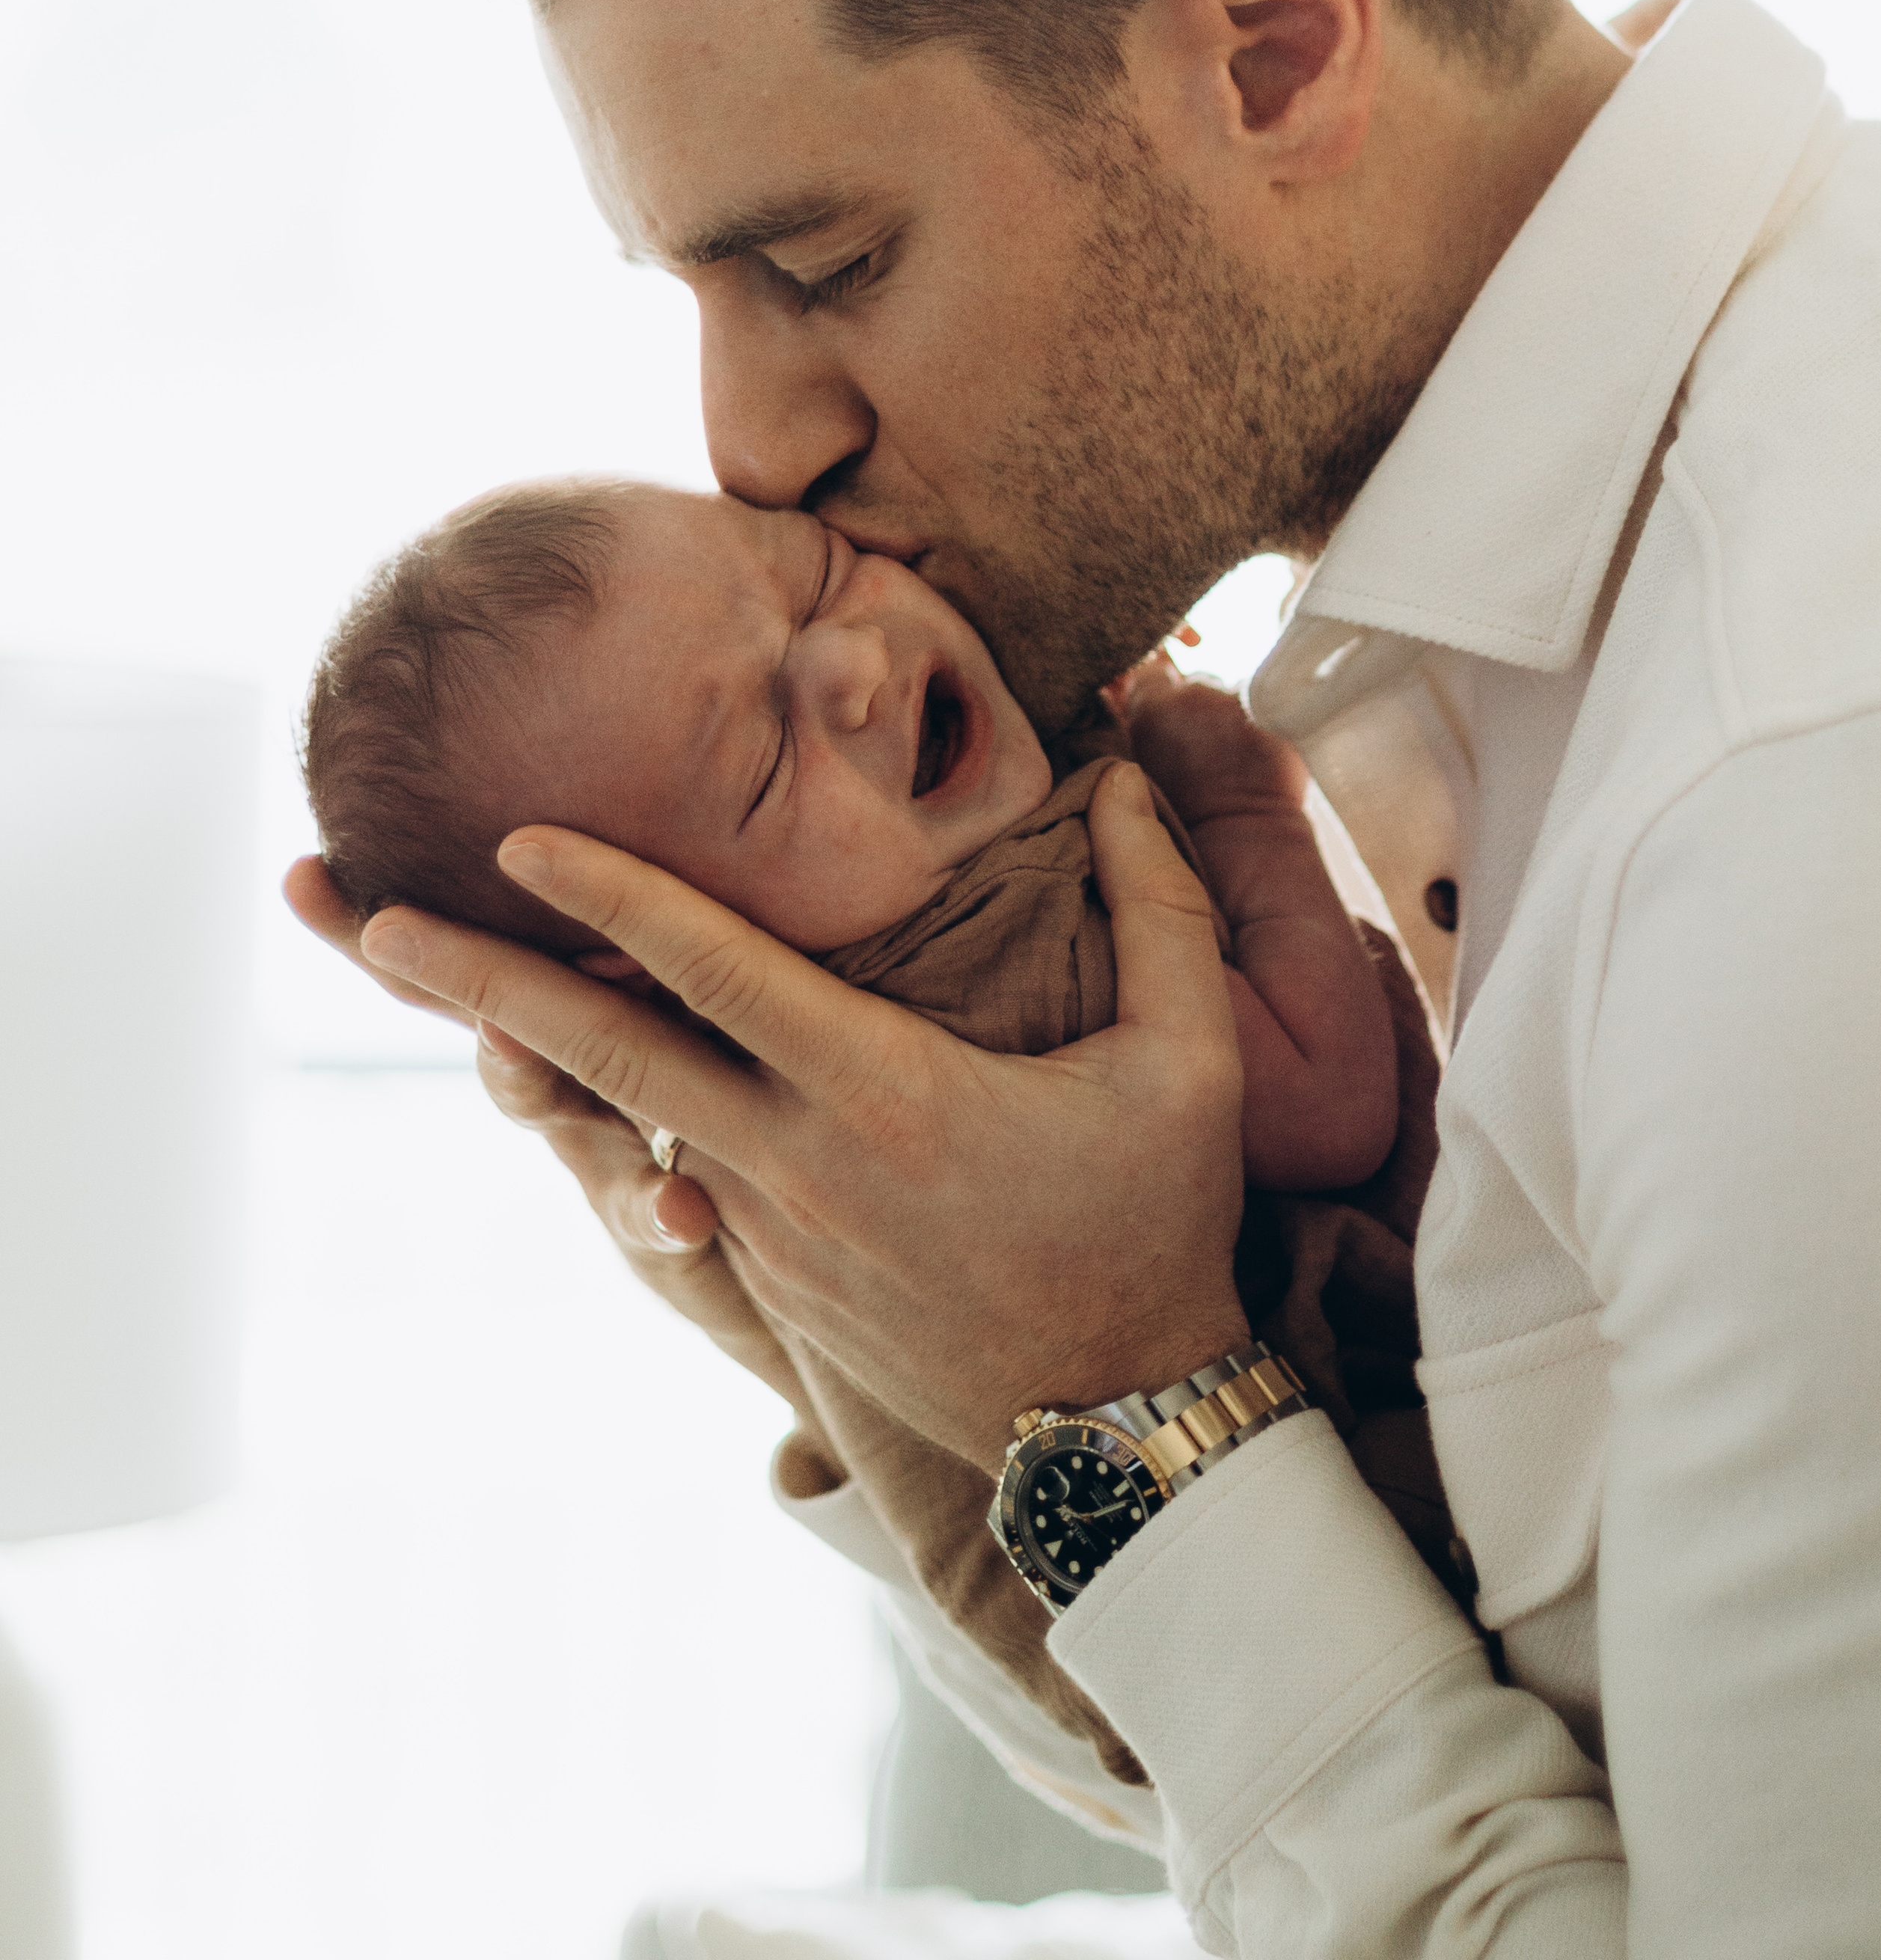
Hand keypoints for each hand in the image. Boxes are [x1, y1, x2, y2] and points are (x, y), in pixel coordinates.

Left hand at [349, 764, 1249, 1469]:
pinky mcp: (767, 1286)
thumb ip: (1161, 910)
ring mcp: (770, 1235)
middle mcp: (797, 1165)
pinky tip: (537, 1083)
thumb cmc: (1158, 1228)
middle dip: (477, 982)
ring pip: (613, 1126)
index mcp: (883, 1098)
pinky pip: (659, 1184)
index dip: (617, 897)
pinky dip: (589, 1126)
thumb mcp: (1189, 1068)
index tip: (517, 838)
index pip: (720, 974)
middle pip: (605, 1056)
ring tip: (420, 986)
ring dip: (514, 1053)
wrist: (1121, 1435)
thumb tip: (1125, 777)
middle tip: (360, 919)